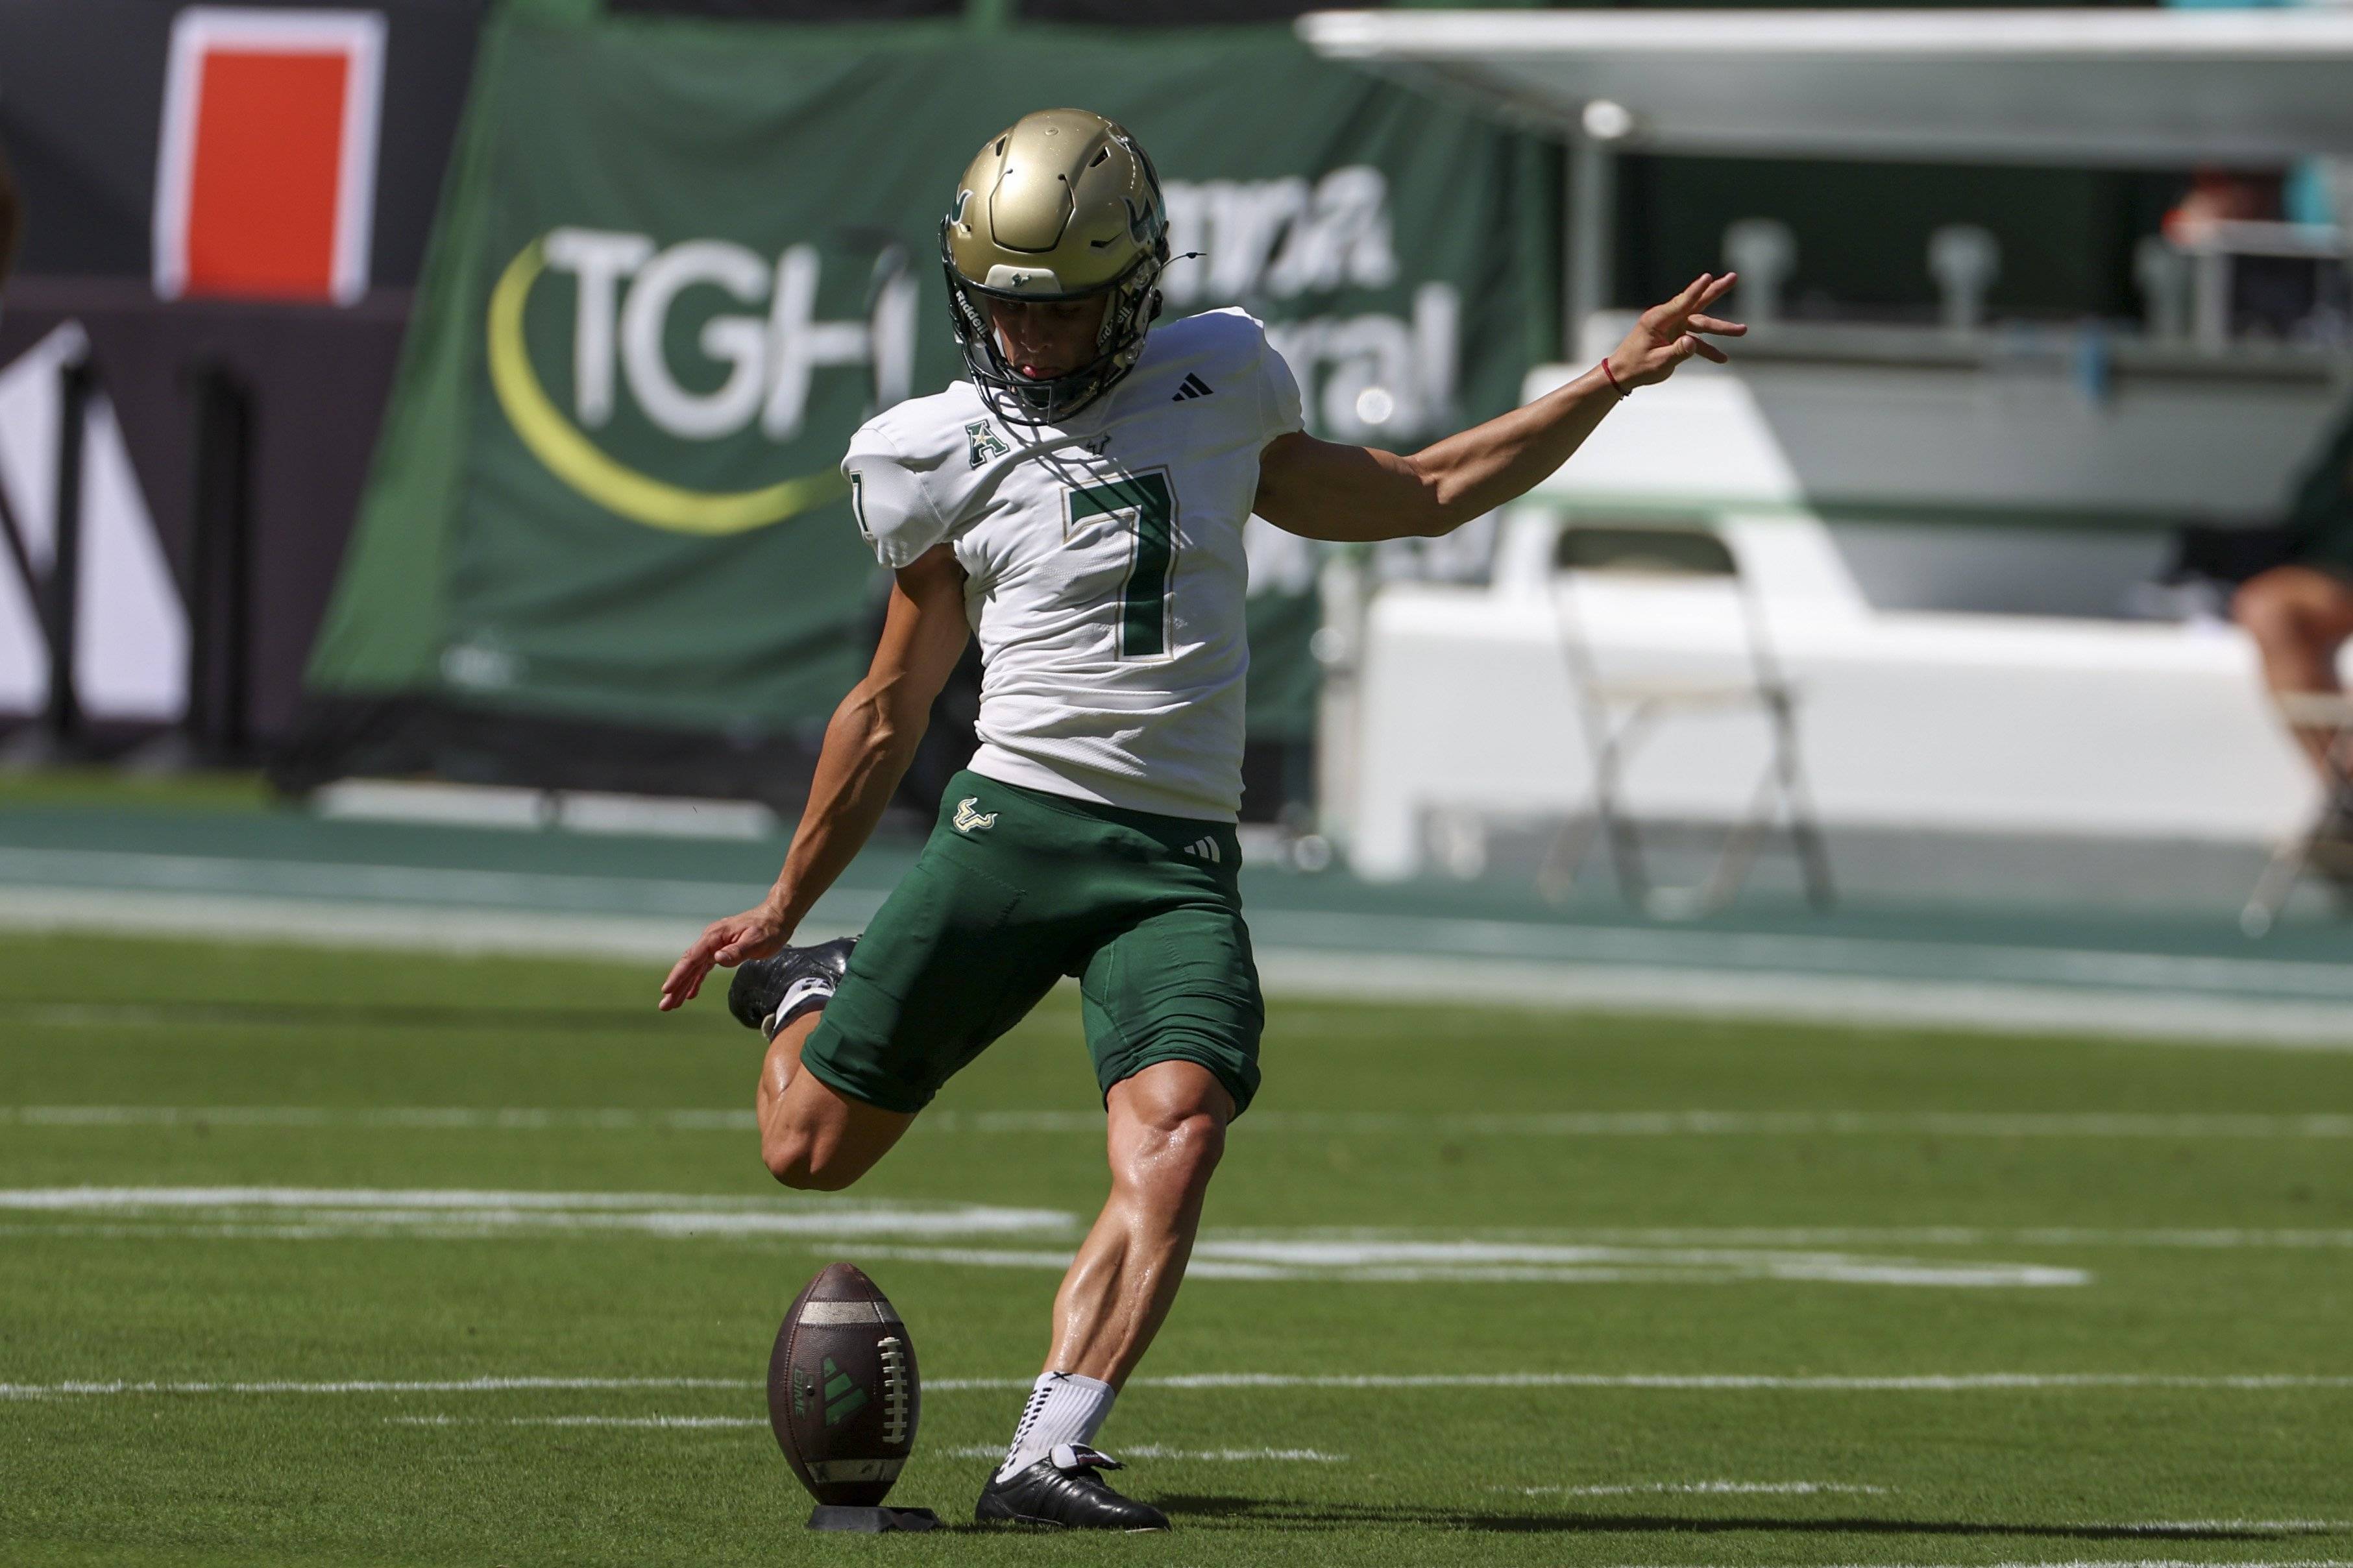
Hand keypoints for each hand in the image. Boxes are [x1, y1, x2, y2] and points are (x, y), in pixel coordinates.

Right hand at [658, 905, 788, 1011]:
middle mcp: (711, 940)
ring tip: (671, 1004)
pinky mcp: (721, 950)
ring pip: (694, 968)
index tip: (667, 989)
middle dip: (675, 986)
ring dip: (682, 986)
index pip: (692, 958)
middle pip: (688, 965)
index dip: (679, 975)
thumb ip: (737, 951)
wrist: (776, 917)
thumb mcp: (757, 941)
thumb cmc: (769, 929)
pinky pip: (703, 968)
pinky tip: (690, 994)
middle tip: (664, 1006)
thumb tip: (717, 959)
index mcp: (715, 936)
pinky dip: (696, 981)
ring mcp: (714, 945)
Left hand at [1606, 272, 1744, 390]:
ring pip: (1701, 323)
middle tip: (1733, 277)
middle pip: (1696, 302)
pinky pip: (1696, 341)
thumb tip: (1692, 344)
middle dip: (1716, 291)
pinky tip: (1722, 358)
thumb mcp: (1657, 362)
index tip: (1708, 277)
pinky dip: (1708, 349)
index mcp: (1658, 320)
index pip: (1682, 302)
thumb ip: (1676, 353)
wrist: (1623, 374)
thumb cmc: (1636, 366)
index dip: (1696, 290)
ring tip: (1743, 330)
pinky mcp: (1676, 337)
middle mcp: (1668, 319)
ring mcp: (1673, 327)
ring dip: (1721, 328)